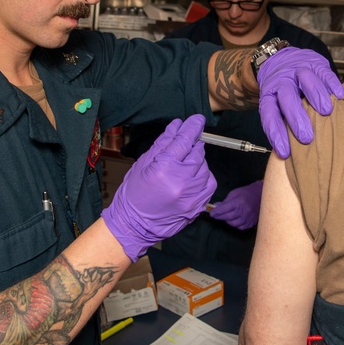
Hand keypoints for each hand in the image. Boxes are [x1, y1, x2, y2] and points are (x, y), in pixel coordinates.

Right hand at [102, 115, 216, 260]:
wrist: (134, 224)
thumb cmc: (134, 193)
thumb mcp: (144, 163)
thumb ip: (163, 143)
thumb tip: (177, 126)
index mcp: (164, 168)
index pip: (185, 140)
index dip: (193, 127)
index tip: (198, 120)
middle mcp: (181, 182)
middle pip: (197, 152)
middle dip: (192, 146)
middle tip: (184, 147)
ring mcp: (191, 196)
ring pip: (205, 167)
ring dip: (197, 162)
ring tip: (183, 166)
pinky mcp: (197, 206)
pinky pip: (209, 183)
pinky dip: (203, 176)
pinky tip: (191, 177)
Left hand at [209, 181, 263, 229]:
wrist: (262, 195)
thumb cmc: (247, 192)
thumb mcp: (234, 193)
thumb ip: (225, 201)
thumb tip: (216, 206)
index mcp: (238, 202)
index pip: (223, 210)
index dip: (215, 212)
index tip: (211, 213)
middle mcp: (242, 212)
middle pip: (226, 217)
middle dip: (219, 217)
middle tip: (216, 216)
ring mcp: (247, 218)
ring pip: (233, 224)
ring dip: (227, 221)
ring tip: (226, 217)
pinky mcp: (251, 223)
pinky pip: (240, 227)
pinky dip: (235, 224)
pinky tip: (234, 220)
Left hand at [257, 47, 343, 158]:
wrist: (279, 59)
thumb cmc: (281, 92)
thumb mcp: (276, 104)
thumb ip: (282, 122)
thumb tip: (290, 153)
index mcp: (269, 95)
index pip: (269, 115)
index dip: (276, 135)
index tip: (285, 153)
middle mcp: (282, 82)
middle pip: (287, 98)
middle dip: (296, 118)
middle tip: (306, 138)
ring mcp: (297, 70)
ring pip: (305, 80)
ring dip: (315, 96)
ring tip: (326, 112)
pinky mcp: (314, 62)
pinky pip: (323, 71)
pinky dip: (331, 83)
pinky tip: (339, 94)